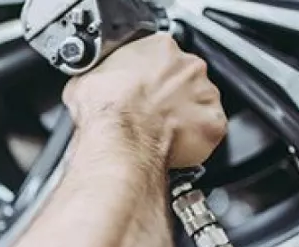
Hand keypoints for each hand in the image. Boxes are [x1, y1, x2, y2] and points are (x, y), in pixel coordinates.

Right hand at [62, 33, 226, 167]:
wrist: (120, 141)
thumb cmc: (105, 110)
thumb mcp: (86, 80)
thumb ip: (101, 75)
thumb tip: (93, 84)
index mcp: (159, 47)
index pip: (160, 55)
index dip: (148, 75)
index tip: (139, 88)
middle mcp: (188, 66)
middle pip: (185, 77)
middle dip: (170, 95)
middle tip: (148, 113)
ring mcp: (205, 94)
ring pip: (200, 103)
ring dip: (184, 117)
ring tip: (158, 133)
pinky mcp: (213, 123)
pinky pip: (209, 130)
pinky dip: (195, 140)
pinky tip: (173, 146)